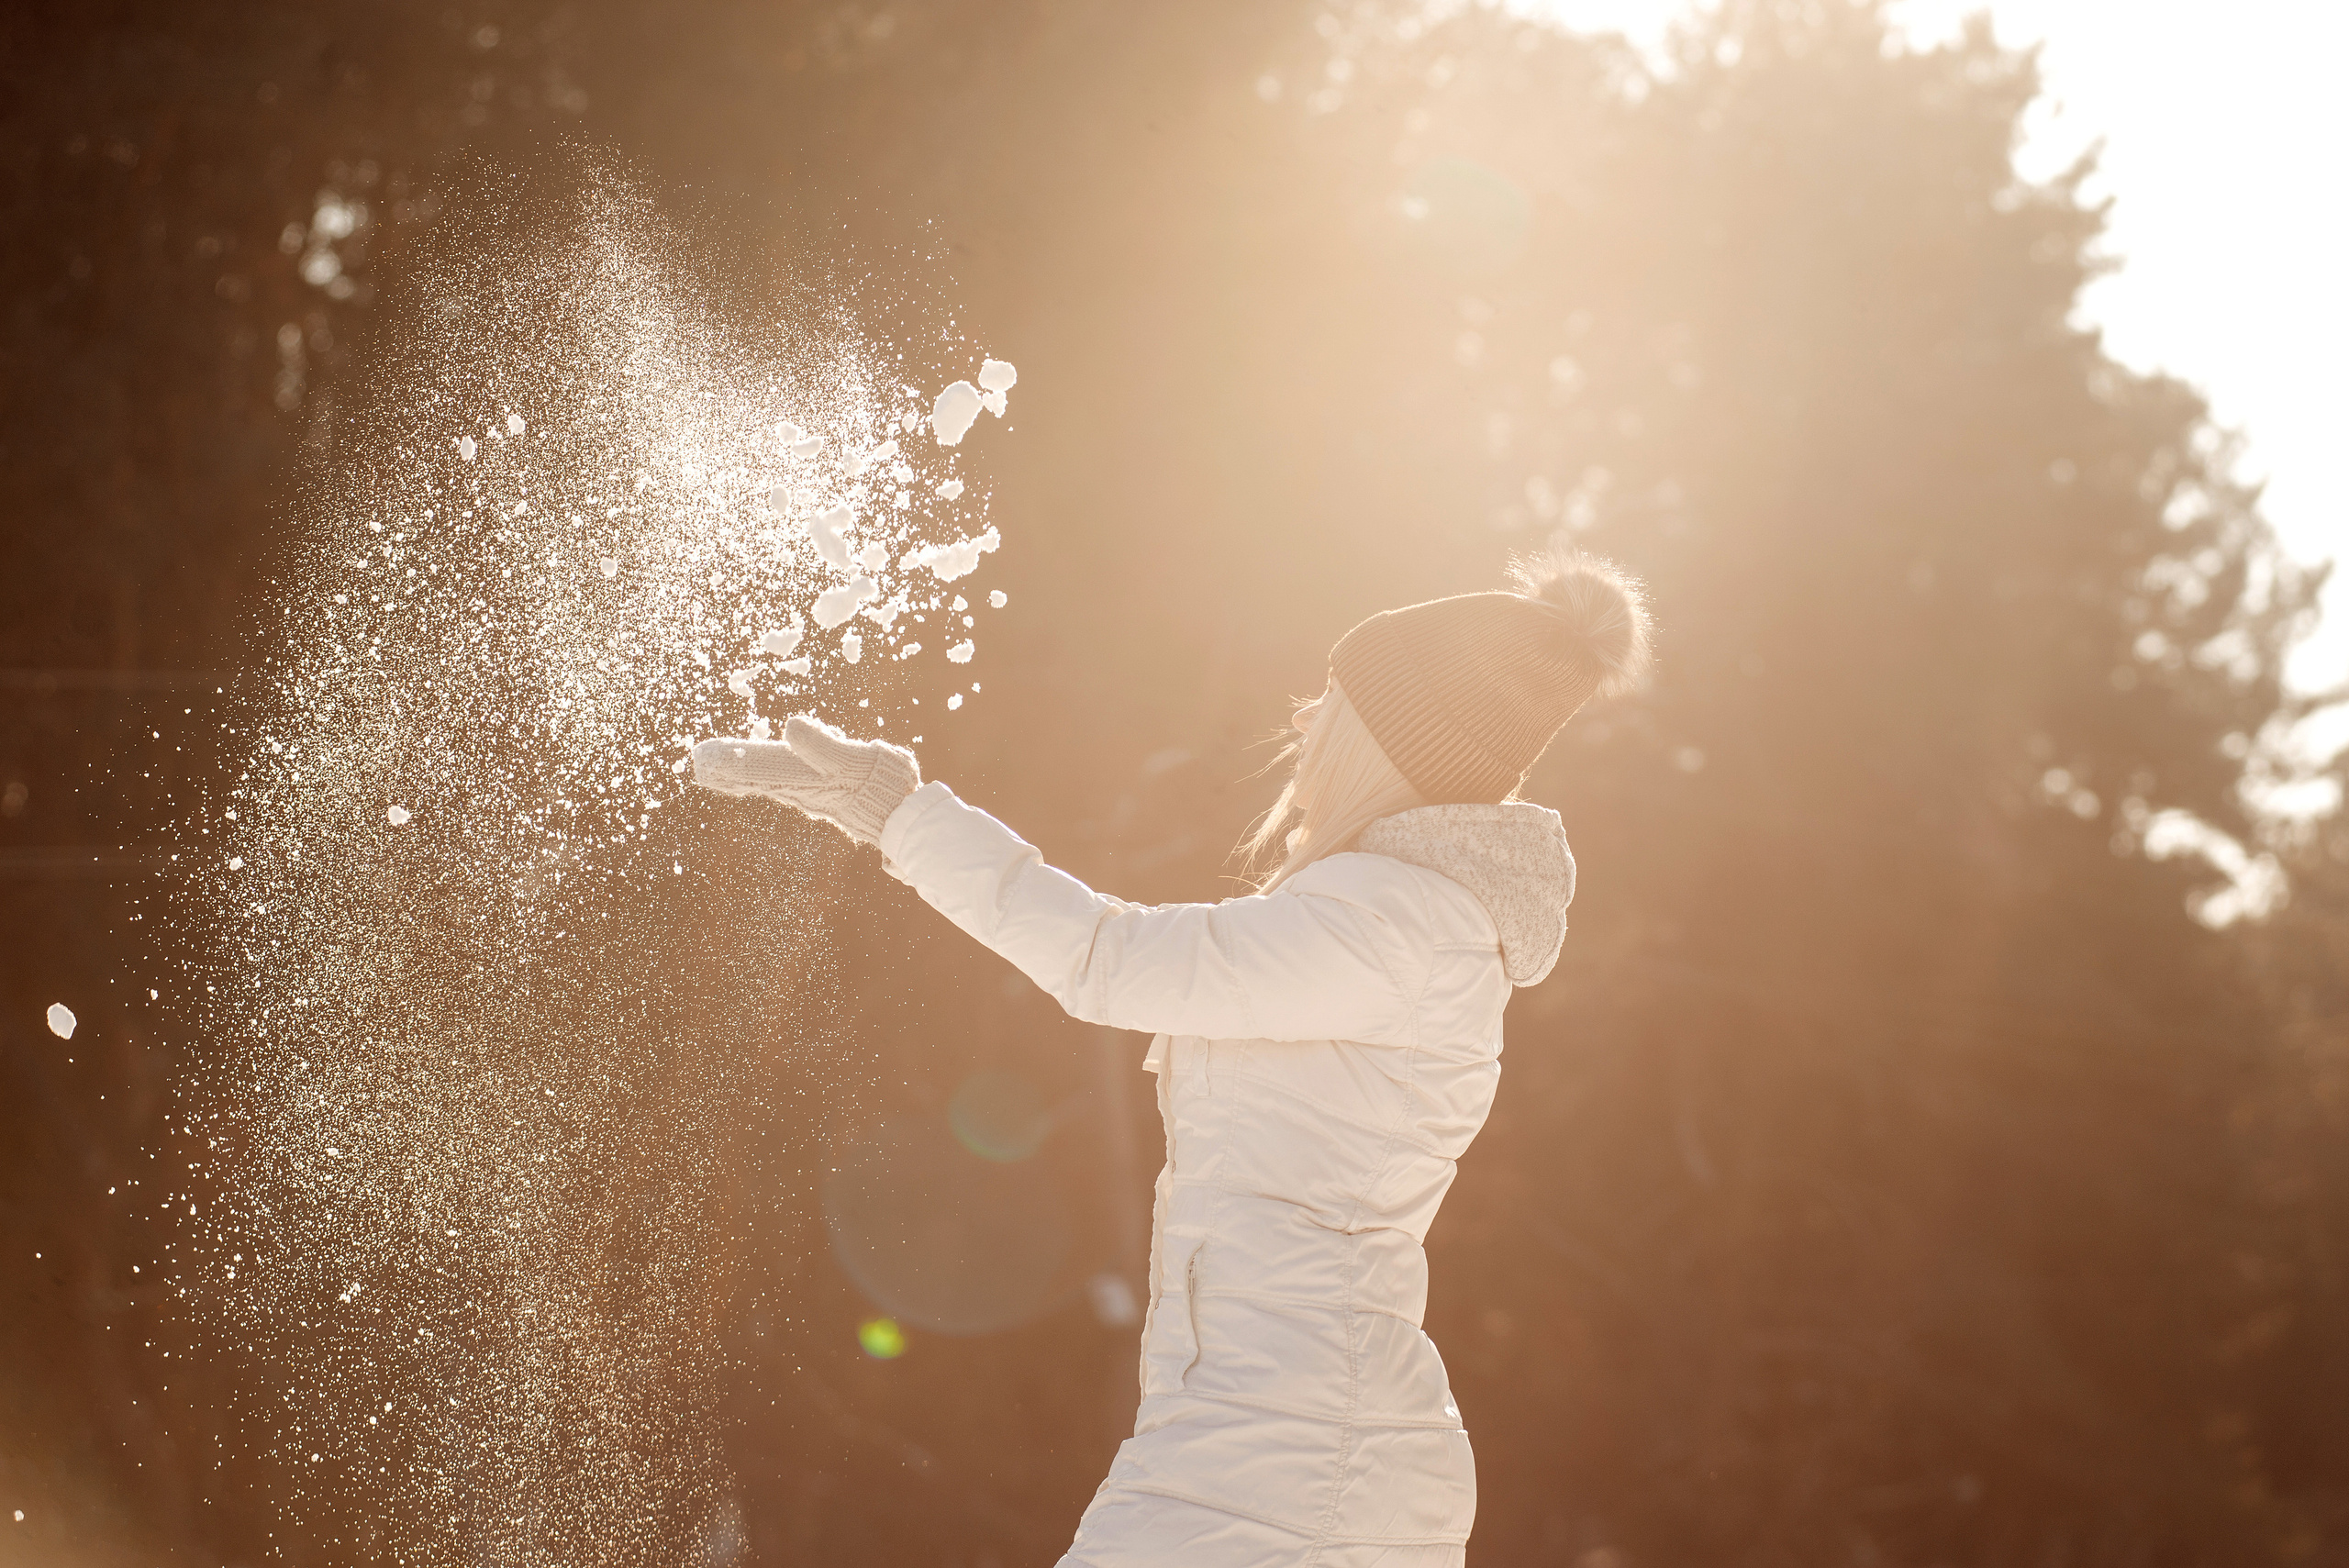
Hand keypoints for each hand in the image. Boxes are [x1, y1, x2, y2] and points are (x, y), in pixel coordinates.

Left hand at [691, 714, 919, 845]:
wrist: (899, 812)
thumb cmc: (876, 785)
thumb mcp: (850, 759)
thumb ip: (820, 744)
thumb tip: (789, 724)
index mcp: (798, 779)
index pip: (753, 769)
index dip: (727, 763)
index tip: (702, 757)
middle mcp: (799, 788)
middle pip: (755, 777)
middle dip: (729, 770)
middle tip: (701, 762)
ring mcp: (810, 790)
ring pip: (769, 780)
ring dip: (744, 775)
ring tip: (721, 771)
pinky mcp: (823, 791)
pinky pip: (785, 780)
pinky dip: (766, 776)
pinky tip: (764, 774)